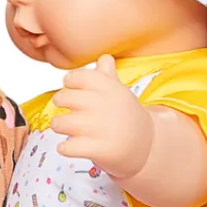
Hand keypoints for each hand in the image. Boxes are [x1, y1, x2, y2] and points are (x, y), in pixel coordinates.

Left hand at [51, 53, 152, 178]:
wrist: (146, 147)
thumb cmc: (125, 116)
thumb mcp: (119, 94)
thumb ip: (107, 76)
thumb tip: (105, 57)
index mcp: (110, 88)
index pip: (77, 76)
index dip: (70, 82)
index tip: (71, 87)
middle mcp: (106, 105)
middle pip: (63, 97)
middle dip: (60, 102)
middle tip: (67, 108)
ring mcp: (102, 128)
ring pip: (60, 123)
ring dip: (59, 126)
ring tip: (67, 128)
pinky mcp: (100, 149)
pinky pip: (67, 147)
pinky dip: (64, 148)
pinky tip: (71, 146)